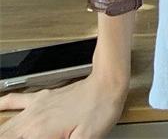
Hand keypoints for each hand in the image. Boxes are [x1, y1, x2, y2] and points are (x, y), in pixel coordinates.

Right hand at [0, 71, 131, 138]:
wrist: (106, 85)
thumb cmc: (98, 112)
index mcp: (41, 131)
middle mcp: (34, 117)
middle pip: (7, 132)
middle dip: (4, 136)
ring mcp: (37, 106)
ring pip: (9, 123)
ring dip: (3, 130)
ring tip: (2, 132)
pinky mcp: (42, 98)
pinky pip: (15, 100)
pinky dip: (4, 104)